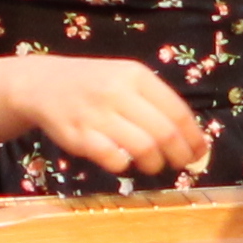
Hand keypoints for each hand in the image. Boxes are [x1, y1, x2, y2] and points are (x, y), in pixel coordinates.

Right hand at [5, 51, 211, 175]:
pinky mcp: (79, 135)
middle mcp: (118, 92)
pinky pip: (113, 158)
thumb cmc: (93, 84)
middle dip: (179, 155)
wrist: (42, 84)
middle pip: (164, 132)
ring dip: (154, 164)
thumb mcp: (125, 78)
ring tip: (152, 166)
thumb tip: (190, 137)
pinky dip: (124, 166)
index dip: (193, 137)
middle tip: (181, 165)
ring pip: (143, 148)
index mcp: (136, 75)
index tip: (200, 152)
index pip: (177, 111)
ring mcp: (97, 114)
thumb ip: (154, 102)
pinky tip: (124, 163)